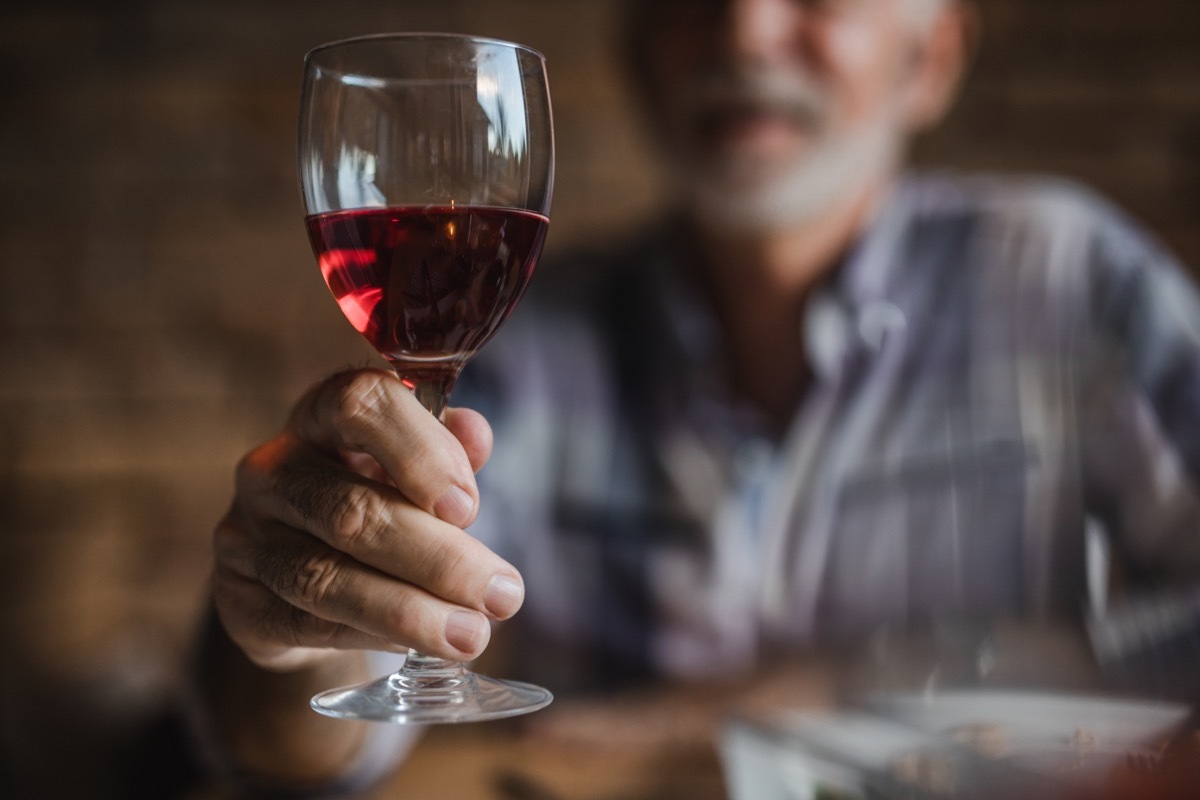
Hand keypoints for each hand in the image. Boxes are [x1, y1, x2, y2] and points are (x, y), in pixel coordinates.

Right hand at [212, 367, 523, 671]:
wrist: (304, 565)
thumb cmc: (374, 497)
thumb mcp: (414, 464)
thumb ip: (447, 448)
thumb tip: (476, 435)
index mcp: (320, 415)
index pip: (360, 405)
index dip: (420, 453)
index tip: (468, 508)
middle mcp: (272, 468)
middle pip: (352, 510)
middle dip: (439, 558)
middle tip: (502, 595)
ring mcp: (245, 536)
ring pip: (325, 577)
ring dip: (410, 612)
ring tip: (472, 635)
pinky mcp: (237, 600)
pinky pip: (305, 624)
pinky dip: (370, 636)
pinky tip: (418, 648)